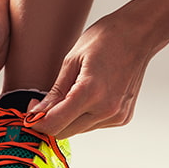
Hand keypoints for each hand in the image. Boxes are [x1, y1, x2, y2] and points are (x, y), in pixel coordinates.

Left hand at [29, 13, 153, 138]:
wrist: (138, 35)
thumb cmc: (106, 39)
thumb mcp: (71, 61)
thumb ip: (54, 92)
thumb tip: (37, 112)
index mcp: (90, 92)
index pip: (54, 124)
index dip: (36, 122)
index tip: (30, 112)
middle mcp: (106, 109)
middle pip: (64, 132)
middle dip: (49, 122)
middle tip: (43, 103)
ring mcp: (117, 116)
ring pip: (79, 130)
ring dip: (67, 119)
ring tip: (69, 94)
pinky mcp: (123, 118)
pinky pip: (94, 125)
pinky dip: (84, 116)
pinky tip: (88, 97)